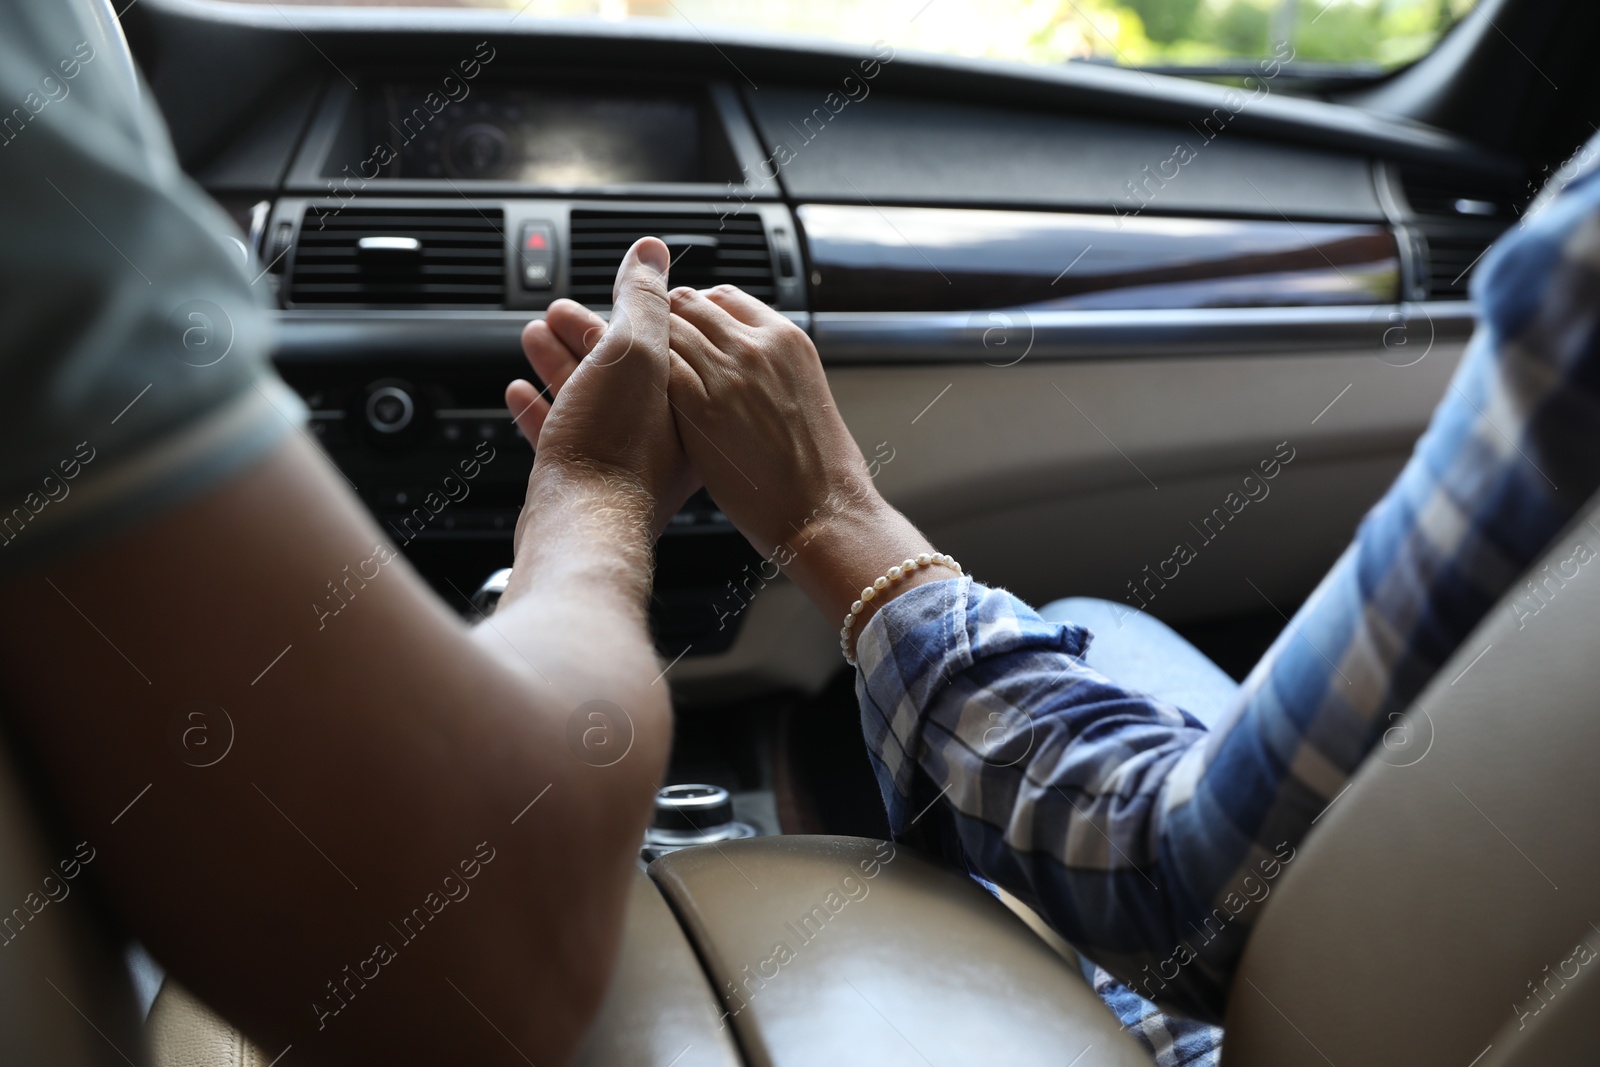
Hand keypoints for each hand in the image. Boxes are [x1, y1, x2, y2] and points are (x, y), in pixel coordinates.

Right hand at [507, 238, 698, 538]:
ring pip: (590, 398)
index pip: (661, 339)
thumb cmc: (616, 446)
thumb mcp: (634, 351)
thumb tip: (651, 253)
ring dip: (559, 363)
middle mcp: (666, 433)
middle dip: (583, 334)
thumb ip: (643, 299)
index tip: (594, 292)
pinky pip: (564, 436)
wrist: (581, 526)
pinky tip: (520, 392)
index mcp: (688, 398)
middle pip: (622, 367)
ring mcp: (626, 460)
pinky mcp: (587, 483)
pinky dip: (541, 408)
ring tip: (533, 337)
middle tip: (554, 313)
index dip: (621, 310)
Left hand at [664, 285, 873, 555]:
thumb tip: (748, 370)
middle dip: (666, 325)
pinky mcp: (702, 406)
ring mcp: (729, 373)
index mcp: (788, 338)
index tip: (686, 334)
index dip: (697, 313)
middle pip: (690, 303)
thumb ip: (772, 370)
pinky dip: (644, 376)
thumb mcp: (805, 395)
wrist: (822, 511)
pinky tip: (643, 400)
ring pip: (667, 329)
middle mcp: (758, 345)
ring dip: (650, 350)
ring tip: (642, 379)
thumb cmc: (818, 472)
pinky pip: (658, 367)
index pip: (724, 296)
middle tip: (654, 356)